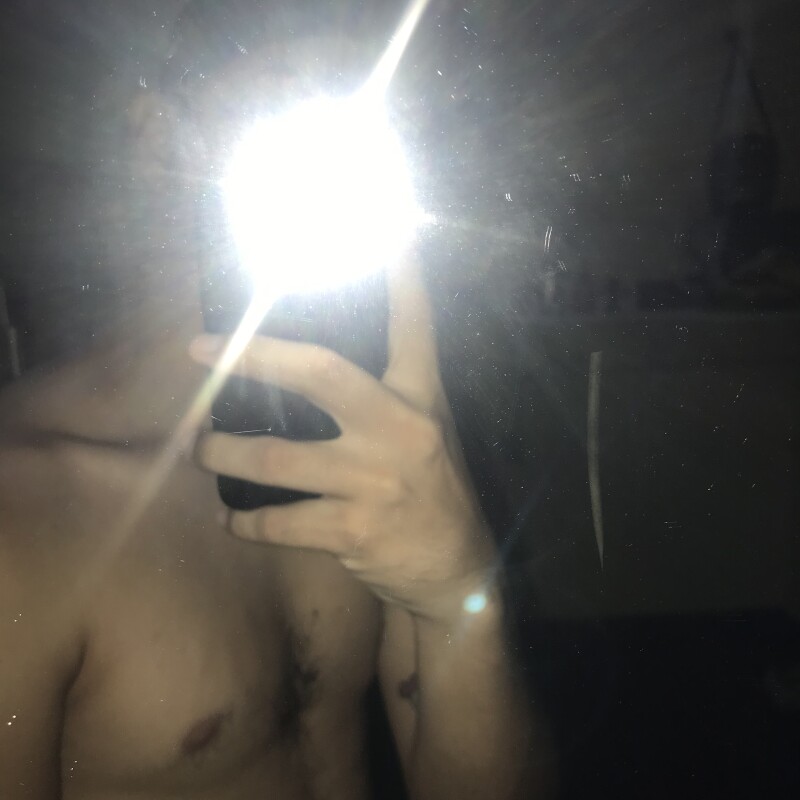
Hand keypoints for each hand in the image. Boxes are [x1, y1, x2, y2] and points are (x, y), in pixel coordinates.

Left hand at [189, 261, 495, 620]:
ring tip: (197, 449)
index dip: (402, 276)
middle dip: (253, 356)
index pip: (412, 326)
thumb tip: (315, 369)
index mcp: (421, 401)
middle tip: (200, 349)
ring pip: (276, 458)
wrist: (458, 571)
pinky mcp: (353, 532)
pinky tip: (229, 519)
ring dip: (222, 453)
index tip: (388, 229)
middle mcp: (400, 431)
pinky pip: (278, 524)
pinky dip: (243, 524)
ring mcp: (374, 482)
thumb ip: (386, 400)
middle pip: (320, 373)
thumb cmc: (433, 492)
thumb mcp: (427, 434)